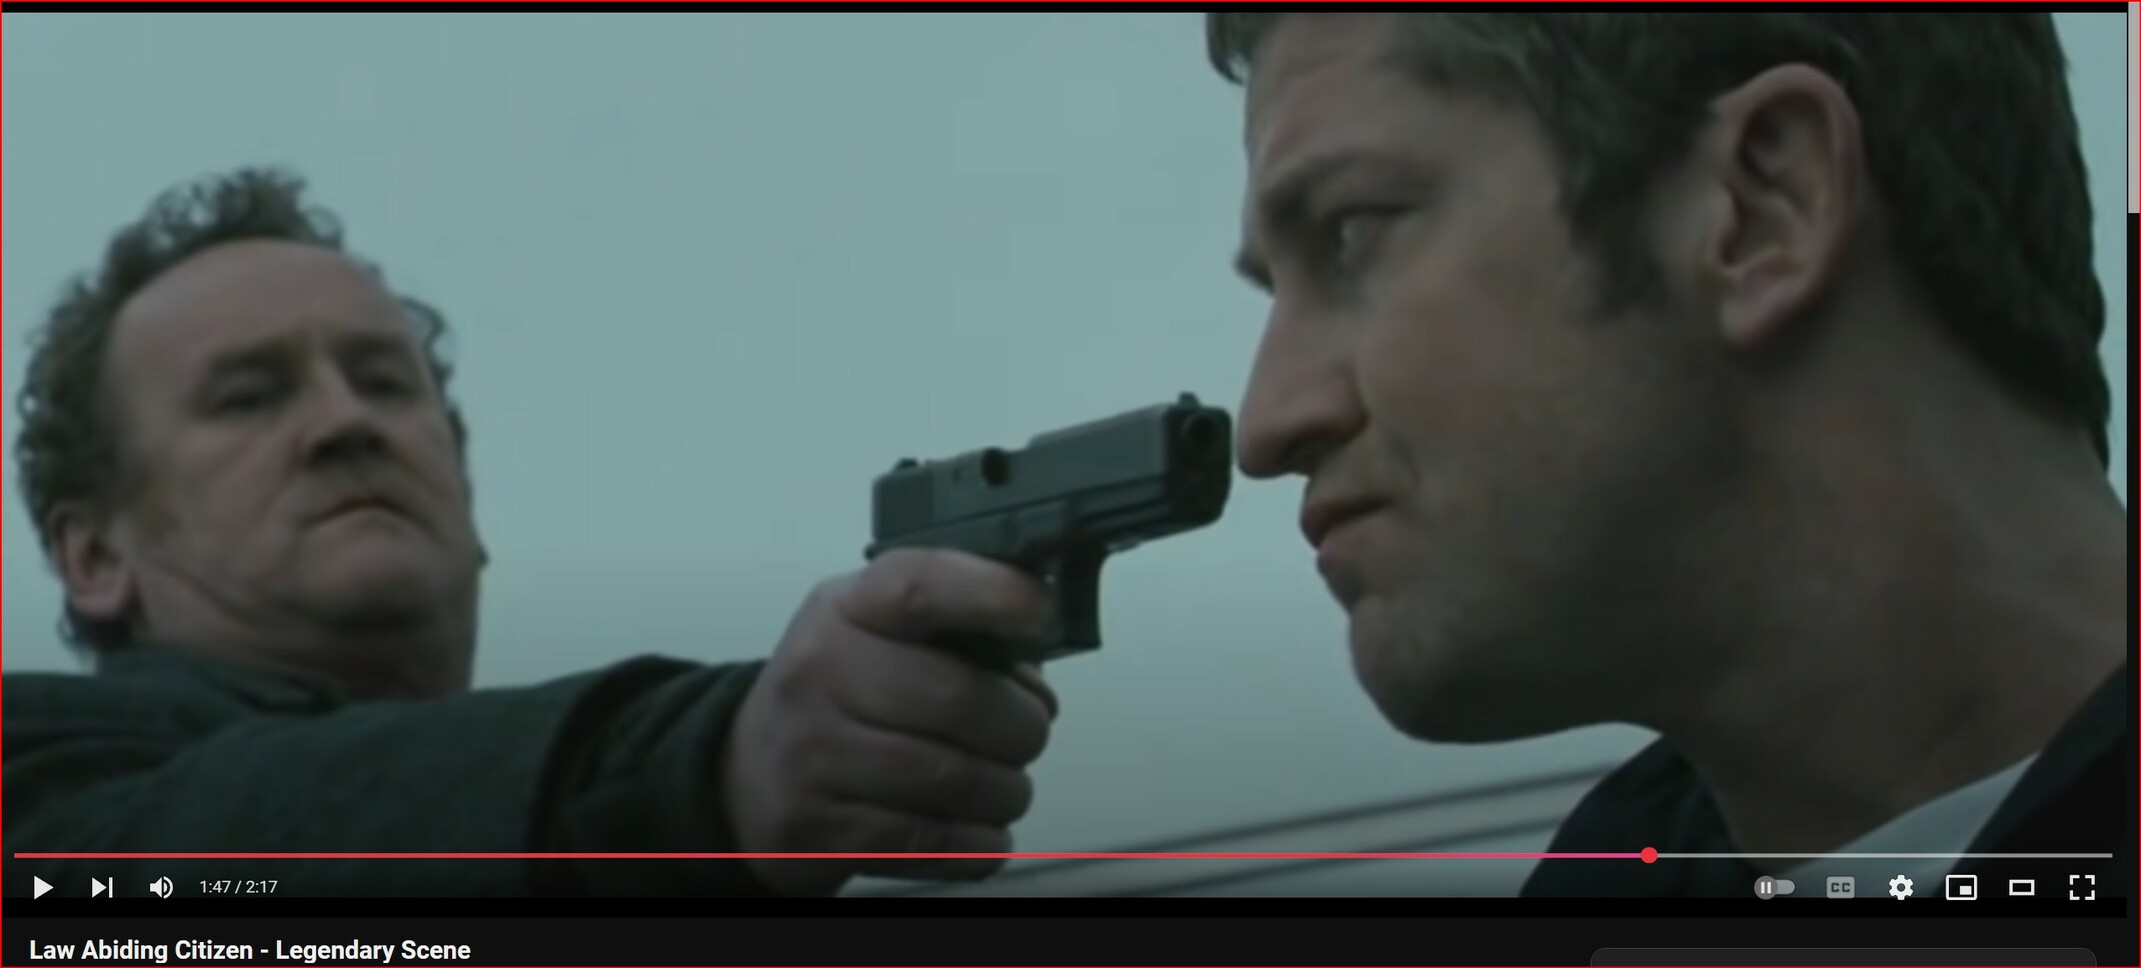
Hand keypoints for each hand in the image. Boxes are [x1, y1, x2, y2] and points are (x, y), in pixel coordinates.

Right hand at [720, 548, 1059, 895]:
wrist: (746, 776)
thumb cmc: (837, 696)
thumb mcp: (874, 634)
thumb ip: (955, 636)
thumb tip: (1033, 683)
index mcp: (844, 610)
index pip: (916, 586)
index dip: (987, 593)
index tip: (1036, 609)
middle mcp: (819, 673)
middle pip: (956, 697)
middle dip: (1021, 724)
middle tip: (1028, 733)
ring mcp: (811, 755)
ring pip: (952, 778)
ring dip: (1006, 790)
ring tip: (1006, 786)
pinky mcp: (817, 830)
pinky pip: (929, 843)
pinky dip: (978, 843)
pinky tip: (983, 831)